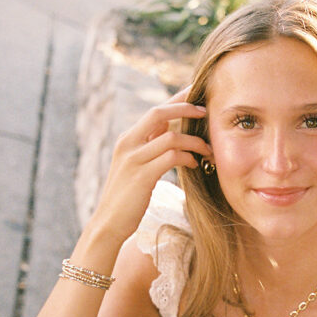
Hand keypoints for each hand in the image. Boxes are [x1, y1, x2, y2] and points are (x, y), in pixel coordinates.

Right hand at [93, 86, 209, 242]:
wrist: (109, 223)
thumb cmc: (127, 197)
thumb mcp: (136, 165)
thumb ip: (149, 146)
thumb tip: (168, 128)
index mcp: (127, 139)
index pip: (155, 111)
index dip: (177, 99)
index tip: (197, 93)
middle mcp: (128, 144)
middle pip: (159, 112)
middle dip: (186, 108)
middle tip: (207, 111)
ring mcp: (134, 160)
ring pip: (171, 137)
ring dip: (195, 142)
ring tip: (208, 151)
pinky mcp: (142, 176)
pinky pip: (172, 157)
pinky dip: (188, 158)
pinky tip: (195, 165)